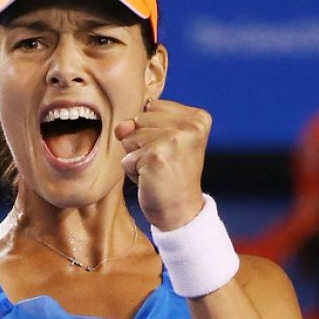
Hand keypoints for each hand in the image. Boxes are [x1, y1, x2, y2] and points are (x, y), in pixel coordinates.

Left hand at [115, 99, 209, 231]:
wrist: (181, 212)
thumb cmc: (171, 176)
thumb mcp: (161, 142)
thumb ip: (140, 125)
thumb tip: (121, 127)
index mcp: (198, 118)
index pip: (152, 106)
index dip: (152, 130)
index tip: (170, 151)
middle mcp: (190, 126)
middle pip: (139, 119)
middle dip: (142, 143)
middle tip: (163, 163)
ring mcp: (173, 140)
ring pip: (130, 138)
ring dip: (137, 159)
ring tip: (157, 171)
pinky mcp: (156, 156)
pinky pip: (126, 158)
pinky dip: (133, 173)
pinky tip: (152, 180)